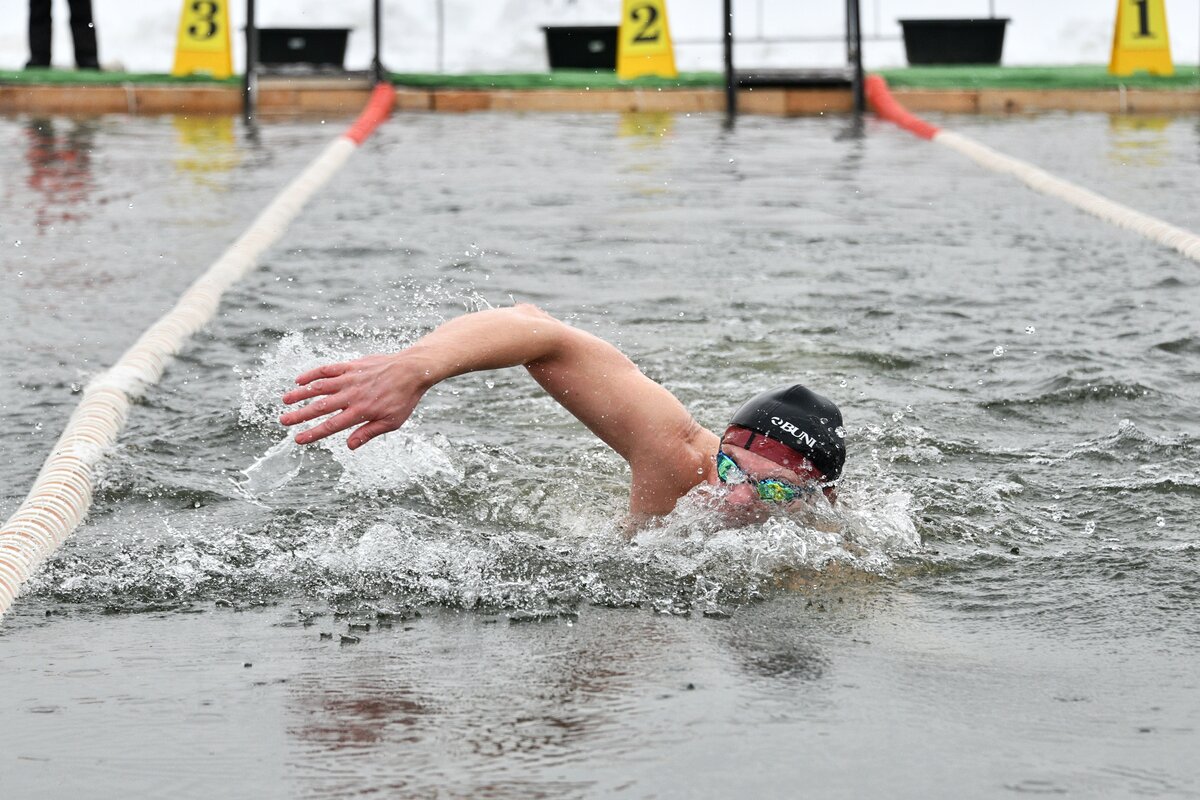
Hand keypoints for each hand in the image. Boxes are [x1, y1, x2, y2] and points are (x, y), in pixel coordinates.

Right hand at [279, 354, 425, 448]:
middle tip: (283, 421)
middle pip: (320, 407)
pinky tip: (300, 380)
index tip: (298, 439)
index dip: (313, 433)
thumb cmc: (403, 398)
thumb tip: (349, 446)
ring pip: (319, 387)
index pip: (331, 426)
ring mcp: (350, 379)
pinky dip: (312, 374)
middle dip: (299, 415)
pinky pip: (328, 369)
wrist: (412, 370)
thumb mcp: (392, 422)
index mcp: (360, 412)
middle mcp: (351, 395)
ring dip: (300, 394)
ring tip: (285, 400)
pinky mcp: (351, 366)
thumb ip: (368, 433)